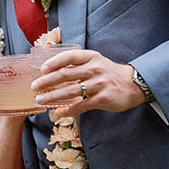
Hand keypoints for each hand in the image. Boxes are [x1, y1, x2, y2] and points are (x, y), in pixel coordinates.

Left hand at [30, 49, 144, 117]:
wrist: (134, 84)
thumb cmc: (110, 73)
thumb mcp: (96, 62)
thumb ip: (79, 64)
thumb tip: (54, 70)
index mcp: (91, 57)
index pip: (69, 56)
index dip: (53, 62)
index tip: (42, 69)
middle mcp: (94, 68)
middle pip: (65, 74)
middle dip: (47, 81)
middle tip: (34, 87)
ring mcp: (99, 84)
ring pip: (70, 90)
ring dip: (52, 96)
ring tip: (41, 100)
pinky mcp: (102, 99)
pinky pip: (80, 105)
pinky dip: (67, 110)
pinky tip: (58, 112)